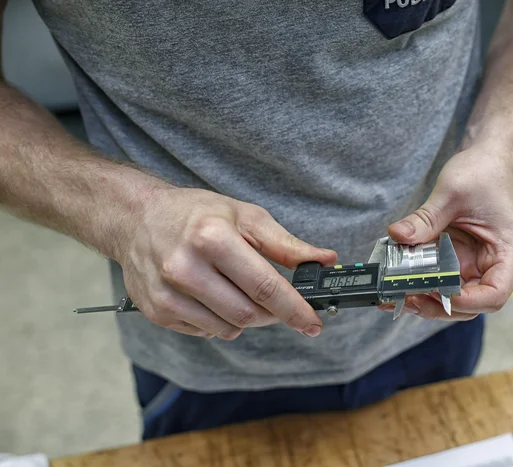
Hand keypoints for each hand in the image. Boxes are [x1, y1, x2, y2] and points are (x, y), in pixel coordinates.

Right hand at [117, 187, 336, 339]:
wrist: (137, 219)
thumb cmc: (195, 215)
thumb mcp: (245, 216)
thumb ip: (286, 244)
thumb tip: (325, 260)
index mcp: (212, 238)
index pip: (264, 286)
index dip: (294, 309)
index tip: (313, 323)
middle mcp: (185, 268)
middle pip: (248, 313)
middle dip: (271, 313)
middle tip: (274, 300)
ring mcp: (167, 293)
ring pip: (228, 328)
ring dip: (245, 318)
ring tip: (235, 289)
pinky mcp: (157, 311)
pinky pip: (205, 332)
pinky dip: (219, 320)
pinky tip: (210, 295)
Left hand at [385, 144, 512, 320]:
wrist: (486, 159)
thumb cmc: (483, 173)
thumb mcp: (452, 192)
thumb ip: (426, 218)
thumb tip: (398, 235)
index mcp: (508, 253)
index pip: (495, 294)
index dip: (468, 301)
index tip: (438, 292)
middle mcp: (495, 265)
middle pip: (471, 304)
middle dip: (439, 305)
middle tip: (407, 298)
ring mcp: (475, 264)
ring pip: (452, 297)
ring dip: (426, 300)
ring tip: (396, 295)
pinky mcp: (457, 260)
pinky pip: (440, 280)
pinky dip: (421, 284)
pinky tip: (398, 283)